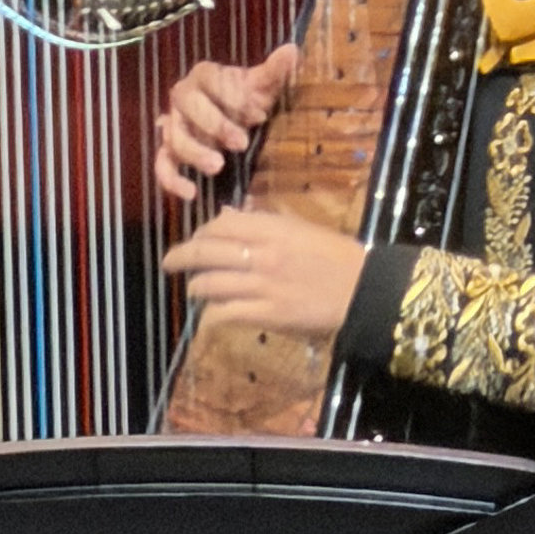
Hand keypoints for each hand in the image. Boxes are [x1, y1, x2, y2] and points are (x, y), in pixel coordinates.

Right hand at [154, 42, 300, 206]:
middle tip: (241, 143)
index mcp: (204, 76)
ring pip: (173, 136)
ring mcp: (174, 126)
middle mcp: (183, 98)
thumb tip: (291, 50)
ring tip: (218, 166)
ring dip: (194, 152)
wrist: (234, 121)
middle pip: (187, 105)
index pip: (208, 77)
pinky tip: (191, 193)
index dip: (231, 96)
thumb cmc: (248, 101)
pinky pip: (162, 165)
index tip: (259, 116)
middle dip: (214, 124)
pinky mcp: (171, 153)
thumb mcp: (263, 88)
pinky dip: (172, 180)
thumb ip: (274, 71)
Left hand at [160, 206, 367, 339]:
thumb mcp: (301, 229)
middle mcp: (262, 254)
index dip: (199, 232)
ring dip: (195, 288)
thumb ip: (263, 221)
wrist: (365, 291)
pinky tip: (210, 318)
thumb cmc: (337, 257)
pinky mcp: (267, 315)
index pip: (220, 225)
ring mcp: (262, 286)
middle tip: (169, 263)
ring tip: (194, 291)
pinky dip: (211, 316)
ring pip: (209, 284)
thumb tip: (227, 215)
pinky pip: (225, 314)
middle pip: (205, 252)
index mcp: (272, 229)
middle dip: (179, 257)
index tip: (194, 240)